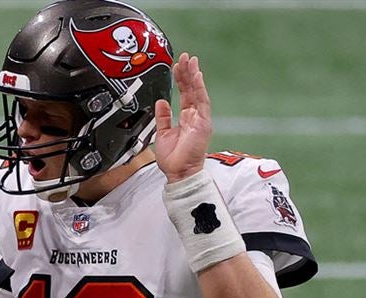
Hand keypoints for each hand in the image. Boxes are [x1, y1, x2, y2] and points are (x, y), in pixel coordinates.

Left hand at [154, 52, 211, 182]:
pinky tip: (197, 76)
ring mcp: (200, 119)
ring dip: (194, 76)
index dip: (180, 79)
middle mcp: (194, 116)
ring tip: (191, 60)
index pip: (184, 93)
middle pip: (191, 89)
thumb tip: (162, 102)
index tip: (176, 66)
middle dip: (187, 72)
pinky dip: (200, 88)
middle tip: (184, 57)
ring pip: (198, 92)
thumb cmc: (173, 159)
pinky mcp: (203, 123)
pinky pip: (202, 102)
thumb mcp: (162, 133)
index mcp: (185, 118)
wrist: (178, 173)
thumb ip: (163, 116)